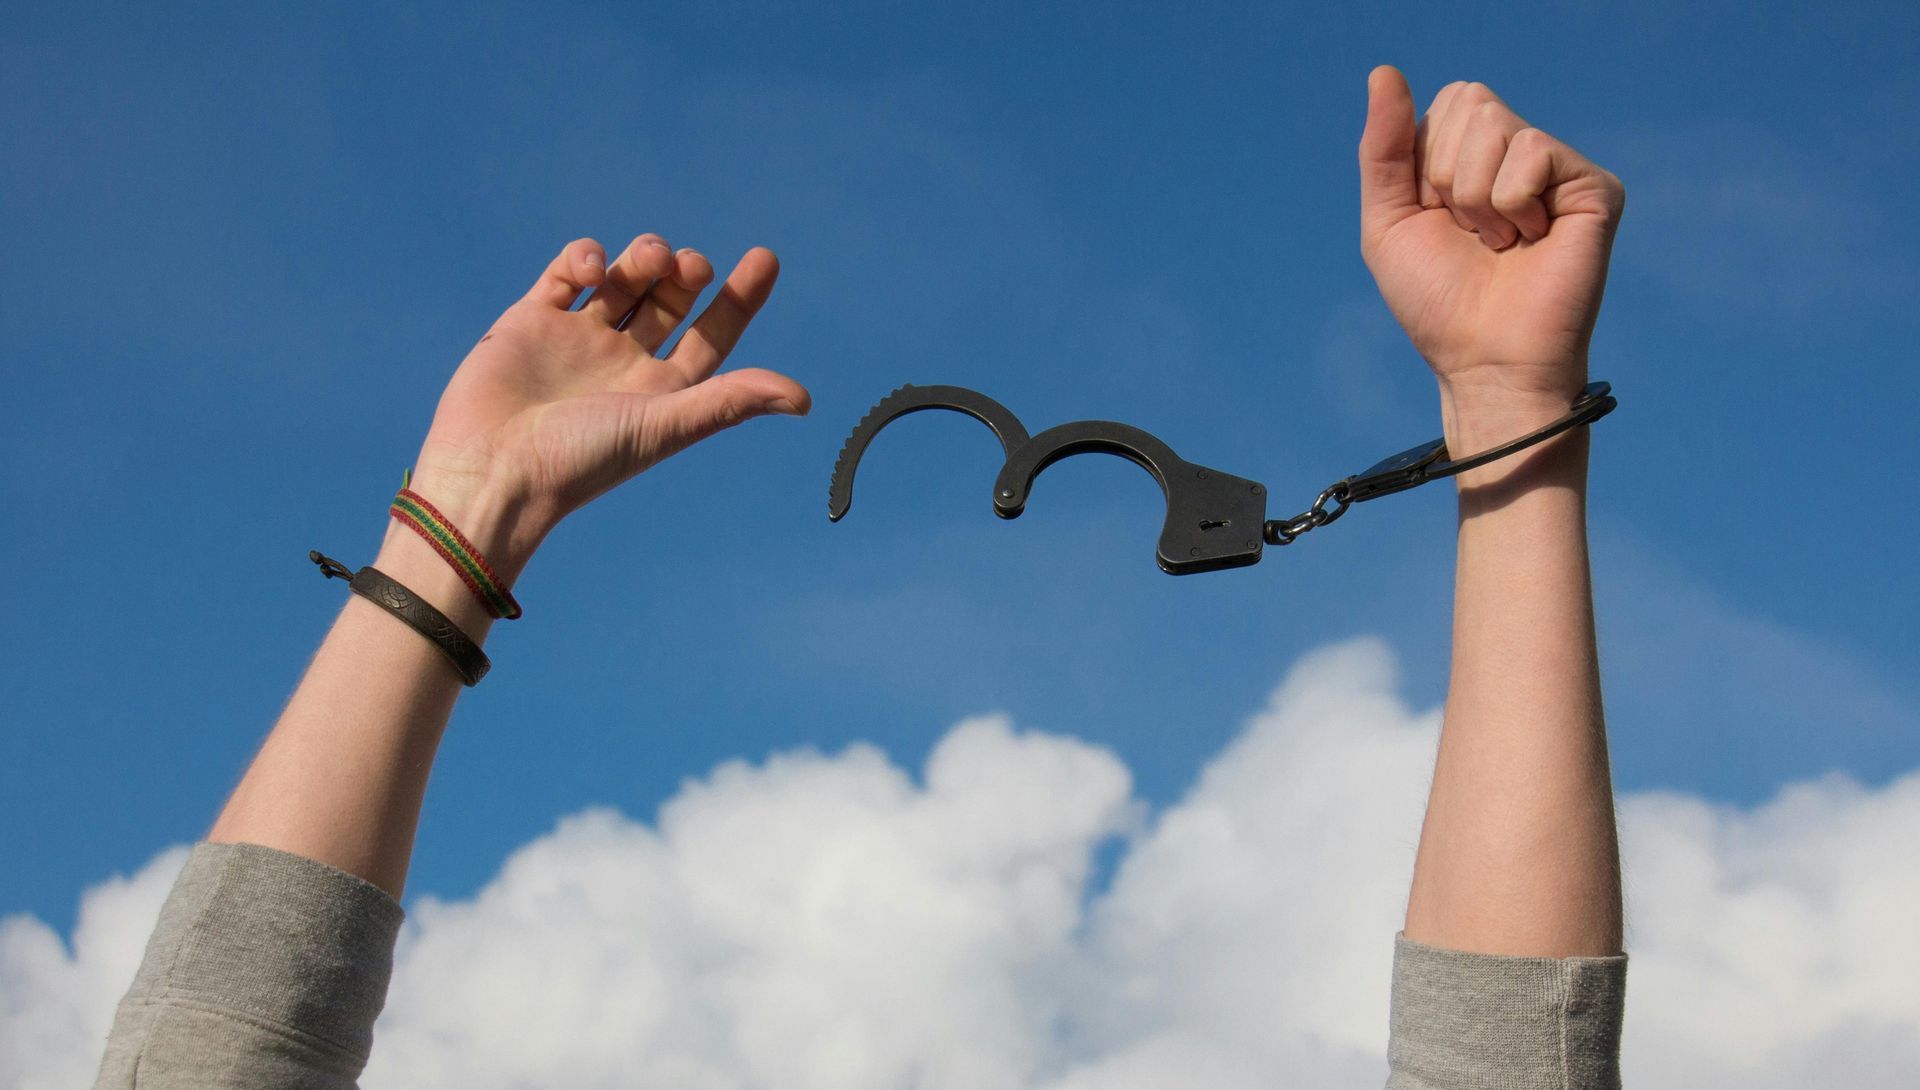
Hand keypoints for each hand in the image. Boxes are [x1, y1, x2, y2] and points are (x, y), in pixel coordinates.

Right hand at [402, 235, 808, 573]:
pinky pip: (568, 273)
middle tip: (694, 268)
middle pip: (670, 300)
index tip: (765, 257)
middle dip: (687, 273)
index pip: (712, 336)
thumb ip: (729, 402)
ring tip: (651, 260)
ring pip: (624, 280)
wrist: (492, 471)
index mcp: (661, 392)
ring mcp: (577, 339)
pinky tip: (596, 270)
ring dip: (644, 257)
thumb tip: (803, 398)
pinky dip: (587, 257)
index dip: (741, 299)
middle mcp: (623, 364)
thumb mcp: (664, 426)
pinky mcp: (531, 321)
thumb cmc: (581, 461)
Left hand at [1357, 67, 1623, 433]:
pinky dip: (1511, 203)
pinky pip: (1533, 151)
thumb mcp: (1389, 221)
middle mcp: (1519, 155)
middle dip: (1447, 175)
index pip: (1444, 104)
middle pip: (1469, 101)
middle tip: (1471, 233)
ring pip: (1495, 125)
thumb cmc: (1438, 302)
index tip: (1438, 218)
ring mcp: (1559, 169)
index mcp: (1473, 156)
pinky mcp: (1594, 187)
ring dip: (1476, 197)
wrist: (1482, 358)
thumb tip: (1384, 70)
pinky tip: (1530, 240)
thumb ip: (1383, 148)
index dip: (1425, 166)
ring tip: (1500, 241)